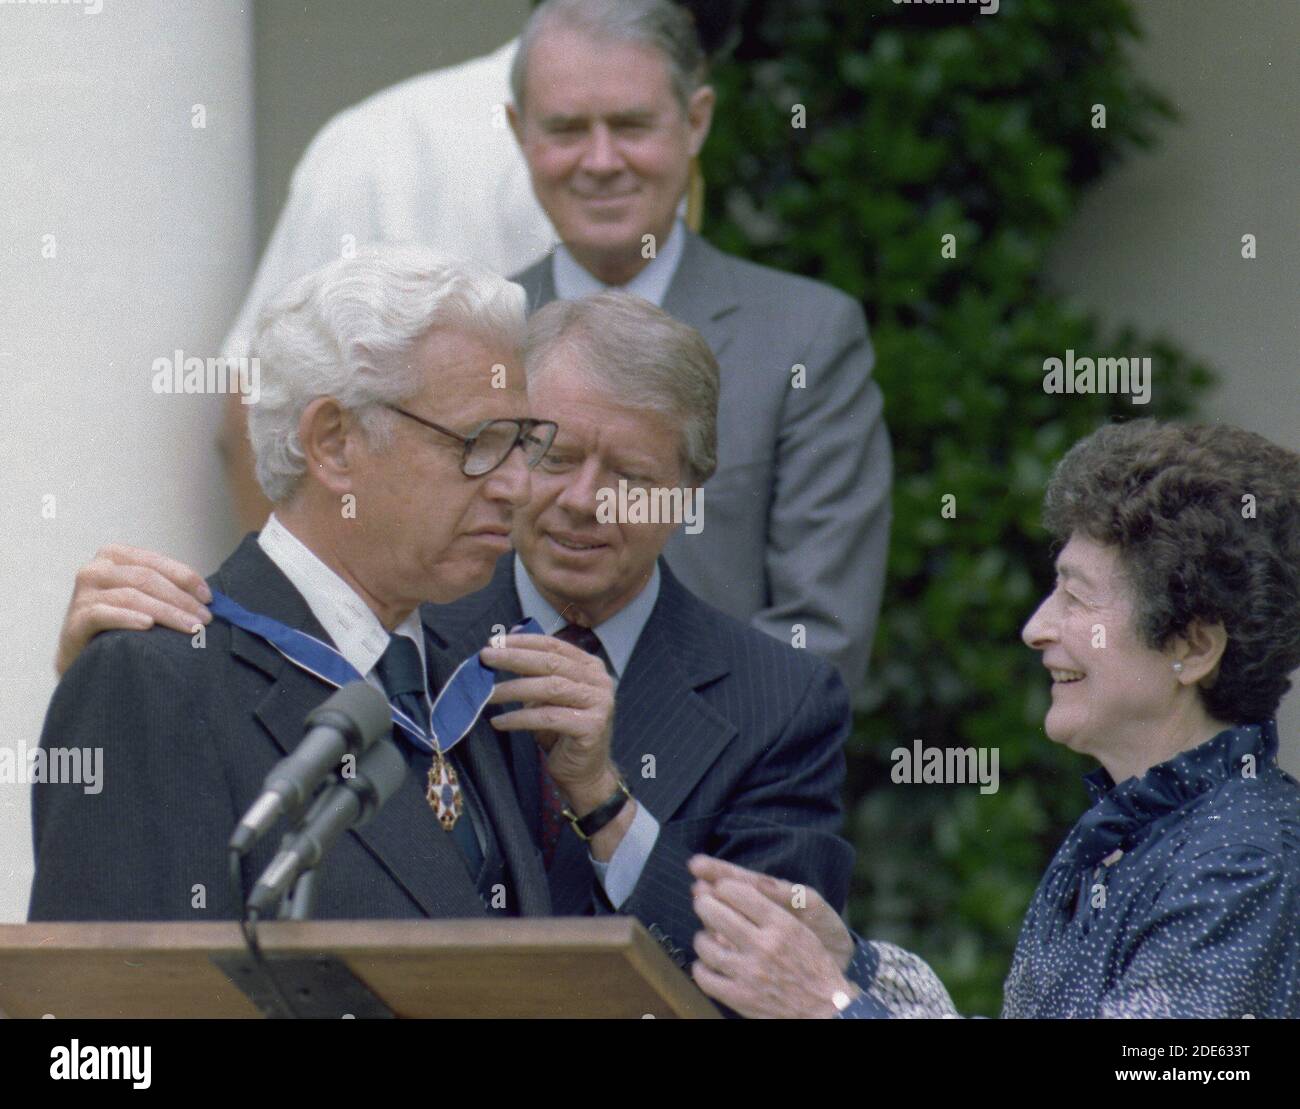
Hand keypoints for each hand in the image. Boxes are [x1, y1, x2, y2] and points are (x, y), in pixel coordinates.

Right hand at [55, 545, 210, 675]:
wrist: (84, 655)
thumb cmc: (121, 623)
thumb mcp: (142, 598)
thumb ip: (165, 589)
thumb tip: (208, 598)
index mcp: (114, 556)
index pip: (156, 562)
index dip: (186, 578)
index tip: (209, 598)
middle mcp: (95, 569)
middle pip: (146, 579)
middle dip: (181, 599)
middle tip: (205, 619)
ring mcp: (82, 594)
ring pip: (131, 596)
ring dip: (166, 612)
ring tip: (191, 628)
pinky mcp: (75, 620)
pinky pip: (103, 615)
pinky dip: (128, 618)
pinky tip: (148, 626)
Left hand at [481, 633, 616, 812]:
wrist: (585, 773)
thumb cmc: (563, 732)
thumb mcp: (547, 696)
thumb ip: (534, 669)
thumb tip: (508, 639)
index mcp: (591, 667)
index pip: (554, 646)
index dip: (523, 642)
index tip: (494, 642)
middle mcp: (599, 681)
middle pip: (551, 663)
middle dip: (514, 658)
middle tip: (485, 657)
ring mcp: (600, 703)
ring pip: (550, 688)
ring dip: (514, 689)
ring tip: (488, 694)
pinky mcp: (592, 726)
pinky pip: (548, 717)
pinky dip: (520, 718)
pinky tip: (499, 721)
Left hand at [689, 867, 854, 1018]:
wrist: (826, 1009)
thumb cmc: (813, 967)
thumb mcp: (800, 930)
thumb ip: (769, 911)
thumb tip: (734, 892)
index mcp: (781, 925)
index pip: (740, 892)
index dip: (723, 885)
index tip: (719, 887)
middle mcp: (763, 945)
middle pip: (715, 913)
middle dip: (704, 903)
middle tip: (702, 903)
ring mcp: (748, 972)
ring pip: (705, 945)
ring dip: (701, 937)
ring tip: (705, 937)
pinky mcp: (739, 997)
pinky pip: (705, 977)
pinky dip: (700, 968)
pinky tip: (706, 964)